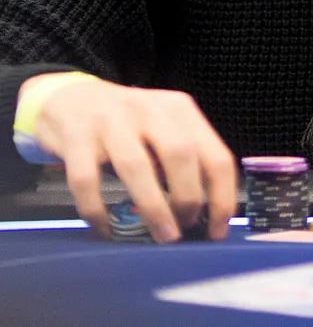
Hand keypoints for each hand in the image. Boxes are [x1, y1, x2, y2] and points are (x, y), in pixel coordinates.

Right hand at [29, 76, 235, 241]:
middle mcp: (149, 111)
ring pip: (137, 167)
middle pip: (181, 155)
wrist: (68, 98)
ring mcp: (111, 122)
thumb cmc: (126, 122)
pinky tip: (104, 231)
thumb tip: (202, 212)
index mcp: (180, 110)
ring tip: (161, 236)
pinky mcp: (76, 137)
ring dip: (154, 208)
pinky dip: (97, 210)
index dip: (222, 197)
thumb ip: (184, 158)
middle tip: (185, 228)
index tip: (217, 231)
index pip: (216, 156)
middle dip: (189, 199)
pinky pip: (87, 180)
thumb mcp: (163, 126)